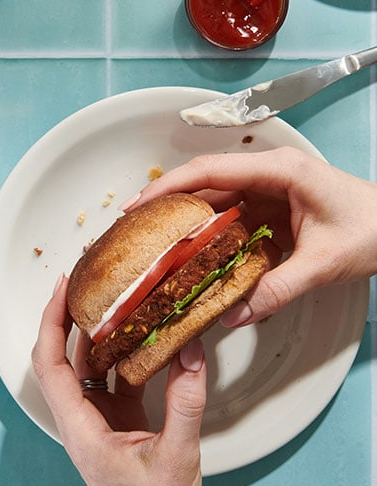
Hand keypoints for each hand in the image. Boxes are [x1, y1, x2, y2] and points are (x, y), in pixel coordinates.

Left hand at [32, 274, 205, 485]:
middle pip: (59, 357)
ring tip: (109, 297)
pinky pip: (112, 375)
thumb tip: (191, 351)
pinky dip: (121, 350)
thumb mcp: (177, 456)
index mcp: (81, 429)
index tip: (60, 289)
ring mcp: (97, 417)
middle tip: (80, 281)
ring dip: (93, 331)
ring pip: (85, 364)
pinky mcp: (116, 417)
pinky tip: (138, 332)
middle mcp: (81, 419)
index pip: (50, 365)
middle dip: (64, 316)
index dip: (50, 323)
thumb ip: (185, 403)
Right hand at [122, 146, 376, 325]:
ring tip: (152, 243)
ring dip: (185, 220)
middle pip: (204, 184)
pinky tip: (190, 253)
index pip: (211, 171)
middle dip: (167, 203)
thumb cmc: (373, 229)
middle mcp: (268, 175)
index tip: (139, 204)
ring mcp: (268, 190)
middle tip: (133, 228)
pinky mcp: (270, 207)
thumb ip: (277, 290)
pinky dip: (208, 234)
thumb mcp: (323, 263)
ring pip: (214, 201)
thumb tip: (233, 314)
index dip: (169, 187)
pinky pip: (231, 217)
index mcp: (279, 171)